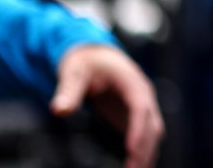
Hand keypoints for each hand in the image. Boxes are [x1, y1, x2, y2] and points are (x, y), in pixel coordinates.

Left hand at [51, 44, 163, 167]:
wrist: (96, 56)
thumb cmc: (87, 62)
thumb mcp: (74, 71)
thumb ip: (67, 91)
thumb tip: (59, 110)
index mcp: (132, 81)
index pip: (140, 106)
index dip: (138, 128)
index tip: (131, 149)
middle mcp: (143, 94)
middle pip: (151, 123)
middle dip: (144, 147)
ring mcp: (142, 105)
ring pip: (153, 131)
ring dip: (147, 152)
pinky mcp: (134, 116)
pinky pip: (145, 135)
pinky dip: (144, 151)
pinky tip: (136, 165)